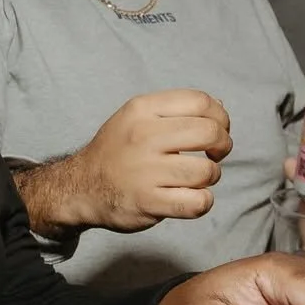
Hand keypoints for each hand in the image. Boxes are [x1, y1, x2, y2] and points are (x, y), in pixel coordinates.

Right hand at [64, 90, 231, 232]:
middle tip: (213, 154)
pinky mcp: (149, 202)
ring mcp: (145, 171)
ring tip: (194, 178)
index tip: (216, 130)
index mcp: (141, 110)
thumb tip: (220, 104)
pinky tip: (190, 197)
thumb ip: (175, 110)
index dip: (220, 116)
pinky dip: (202, 201)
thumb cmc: (117, 151)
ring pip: (207, 171)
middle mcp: (142, 136)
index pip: (200, 101)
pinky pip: (198, 202)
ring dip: (210, 177)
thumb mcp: (136, 117)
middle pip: (210, 133)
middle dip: (222, 145)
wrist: (81, 187)